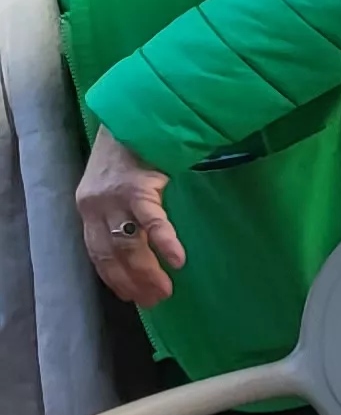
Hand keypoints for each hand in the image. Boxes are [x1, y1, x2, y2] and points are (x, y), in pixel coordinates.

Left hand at [73, 129, 181, 307]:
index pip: (96, 252)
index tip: (132, 296)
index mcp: (88, 206)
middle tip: (154, 301)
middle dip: (133, 281)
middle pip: (112, 253)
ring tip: (166, 290)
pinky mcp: (138, 186)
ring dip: (147, 271)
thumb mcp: (115, 183)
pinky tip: (178, 260)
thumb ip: (120, 210)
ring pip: (128, 244)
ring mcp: (115, 196)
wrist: (136, 113)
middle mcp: (94, 204)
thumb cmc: (132, 149)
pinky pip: (152, 221)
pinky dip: (164, 242)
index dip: (114, 278)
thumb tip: (142, 244)